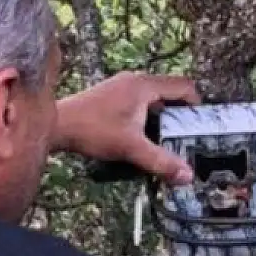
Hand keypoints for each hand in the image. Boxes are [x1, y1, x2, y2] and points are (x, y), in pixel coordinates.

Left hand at [54, 72, 200, 184]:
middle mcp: (134, 80)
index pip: (183, 86)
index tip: (200, 123)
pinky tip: (141, 134)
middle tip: (185, 134)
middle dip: (180, 112)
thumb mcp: (131, 148)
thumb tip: (187, 175)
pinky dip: (146, 114)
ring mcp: (121, 85)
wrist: (55, 125)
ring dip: (162, 115)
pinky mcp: (111, 94)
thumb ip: (161, 161)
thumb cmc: (92, 130)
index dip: (196, 104)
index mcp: (144, 85)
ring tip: (164, 137)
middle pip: (169, 91)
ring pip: (153, 97)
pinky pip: (139, 100)